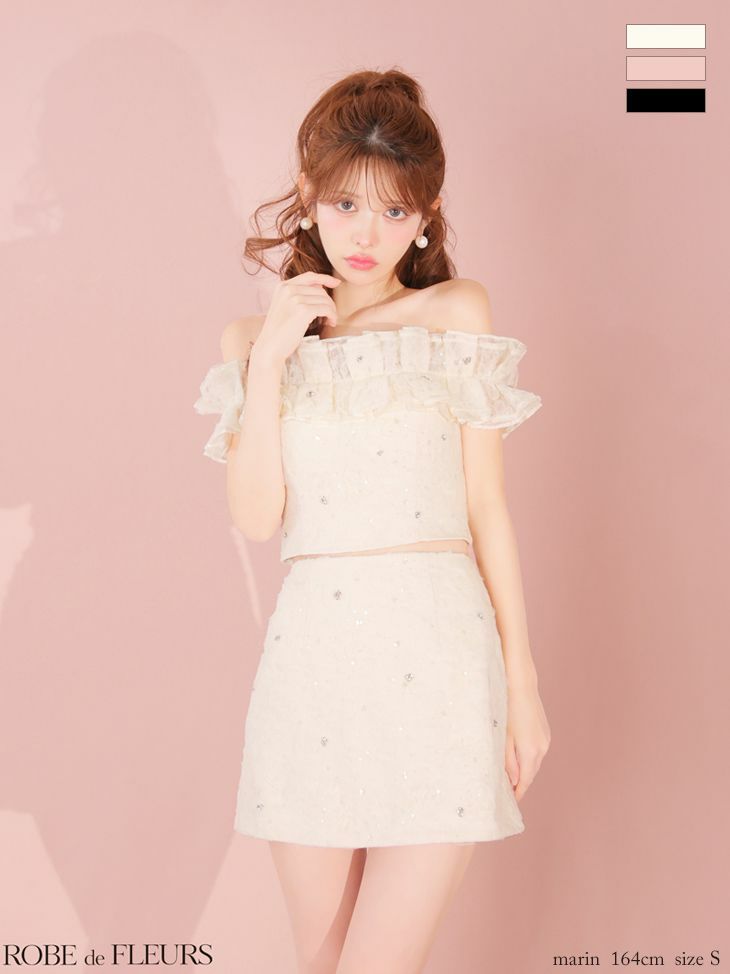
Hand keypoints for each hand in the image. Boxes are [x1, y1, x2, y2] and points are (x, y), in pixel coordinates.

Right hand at [252, 271, 340, 365]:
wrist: (270, 347)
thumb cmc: (279, 331)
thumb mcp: (285, 306)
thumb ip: (298, 295)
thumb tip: (321, 286)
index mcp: (283, 286)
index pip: (309, 276)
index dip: (325, 278)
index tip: (336, 283)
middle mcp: (288, 289)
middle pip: (320, 290)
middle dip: (329, 302)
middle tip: (330, 315)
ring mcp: (295, 299)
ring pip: (325, 300)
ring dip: (332, 310)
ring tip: (330, 320)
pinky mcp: (304, 310)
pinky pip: (326, 309)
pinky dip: (332, 316)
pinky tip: (330, 322)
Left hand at [504, 677, 549, 801]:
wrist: (521, 686)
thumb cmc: (507, 709)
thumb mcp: (503, 738)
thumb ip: (509, 762)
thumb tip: (514, 782)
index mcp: (531, 751)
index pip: (525, 781)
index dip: (518, 793)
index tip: (510, 802)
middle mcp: (542, 748)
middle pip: (531, 773)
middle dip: (521, 783)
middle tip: (507, 791)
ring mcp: (546, 740)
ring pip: (535, 762)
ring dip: (525, 770)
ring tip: (511, 776)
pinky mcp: (546, 733)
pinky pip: (537, 752)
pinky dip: (529, 758)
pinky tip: (518, 756)